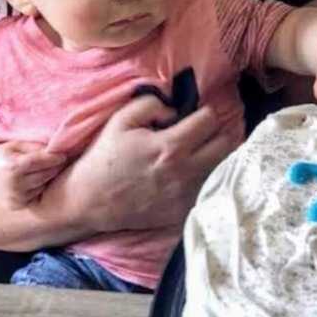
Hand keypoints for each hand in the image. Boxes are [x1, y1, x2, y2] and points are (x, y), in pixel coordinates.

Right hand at [0, 139, 67, 208]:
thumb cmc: (2, 154)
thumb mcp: (16, 144)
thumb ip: (35, 147)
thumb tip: (56, 149)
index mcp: (13, 166)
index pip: (41, 161)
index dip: (54, 158)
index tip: (62, 156)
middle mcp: (13, 184)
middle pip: (45, 175)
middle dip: (53, 168)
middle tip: (57, 161)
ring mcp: (14, 197)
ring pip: (42, 186)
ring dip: (46, 178)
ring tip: (42, 170)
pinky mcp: (16, 205)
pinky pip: (36, 195)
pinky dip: (37, 188)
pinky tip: (32, 181)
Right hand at [56, 95, 240, 233]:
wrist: (91, 201)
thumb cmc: (104, 158)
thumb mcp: (120, 120)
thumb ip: (151, 104)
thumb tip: (175, 109)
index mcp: (171, 146)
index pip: (211, 120)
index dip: (203, 113)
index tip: (194, 116)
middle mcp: (185, 171)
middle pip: (226, 144)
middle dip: (216, 133)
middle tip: (201, 133)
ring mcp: (186, 194)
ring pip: (222, 168)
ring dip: (213, 156)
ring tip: (197, 153)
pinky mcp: (183, 211)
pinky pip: (208, 189)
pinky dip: (204, 178)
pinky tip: (188, 174)